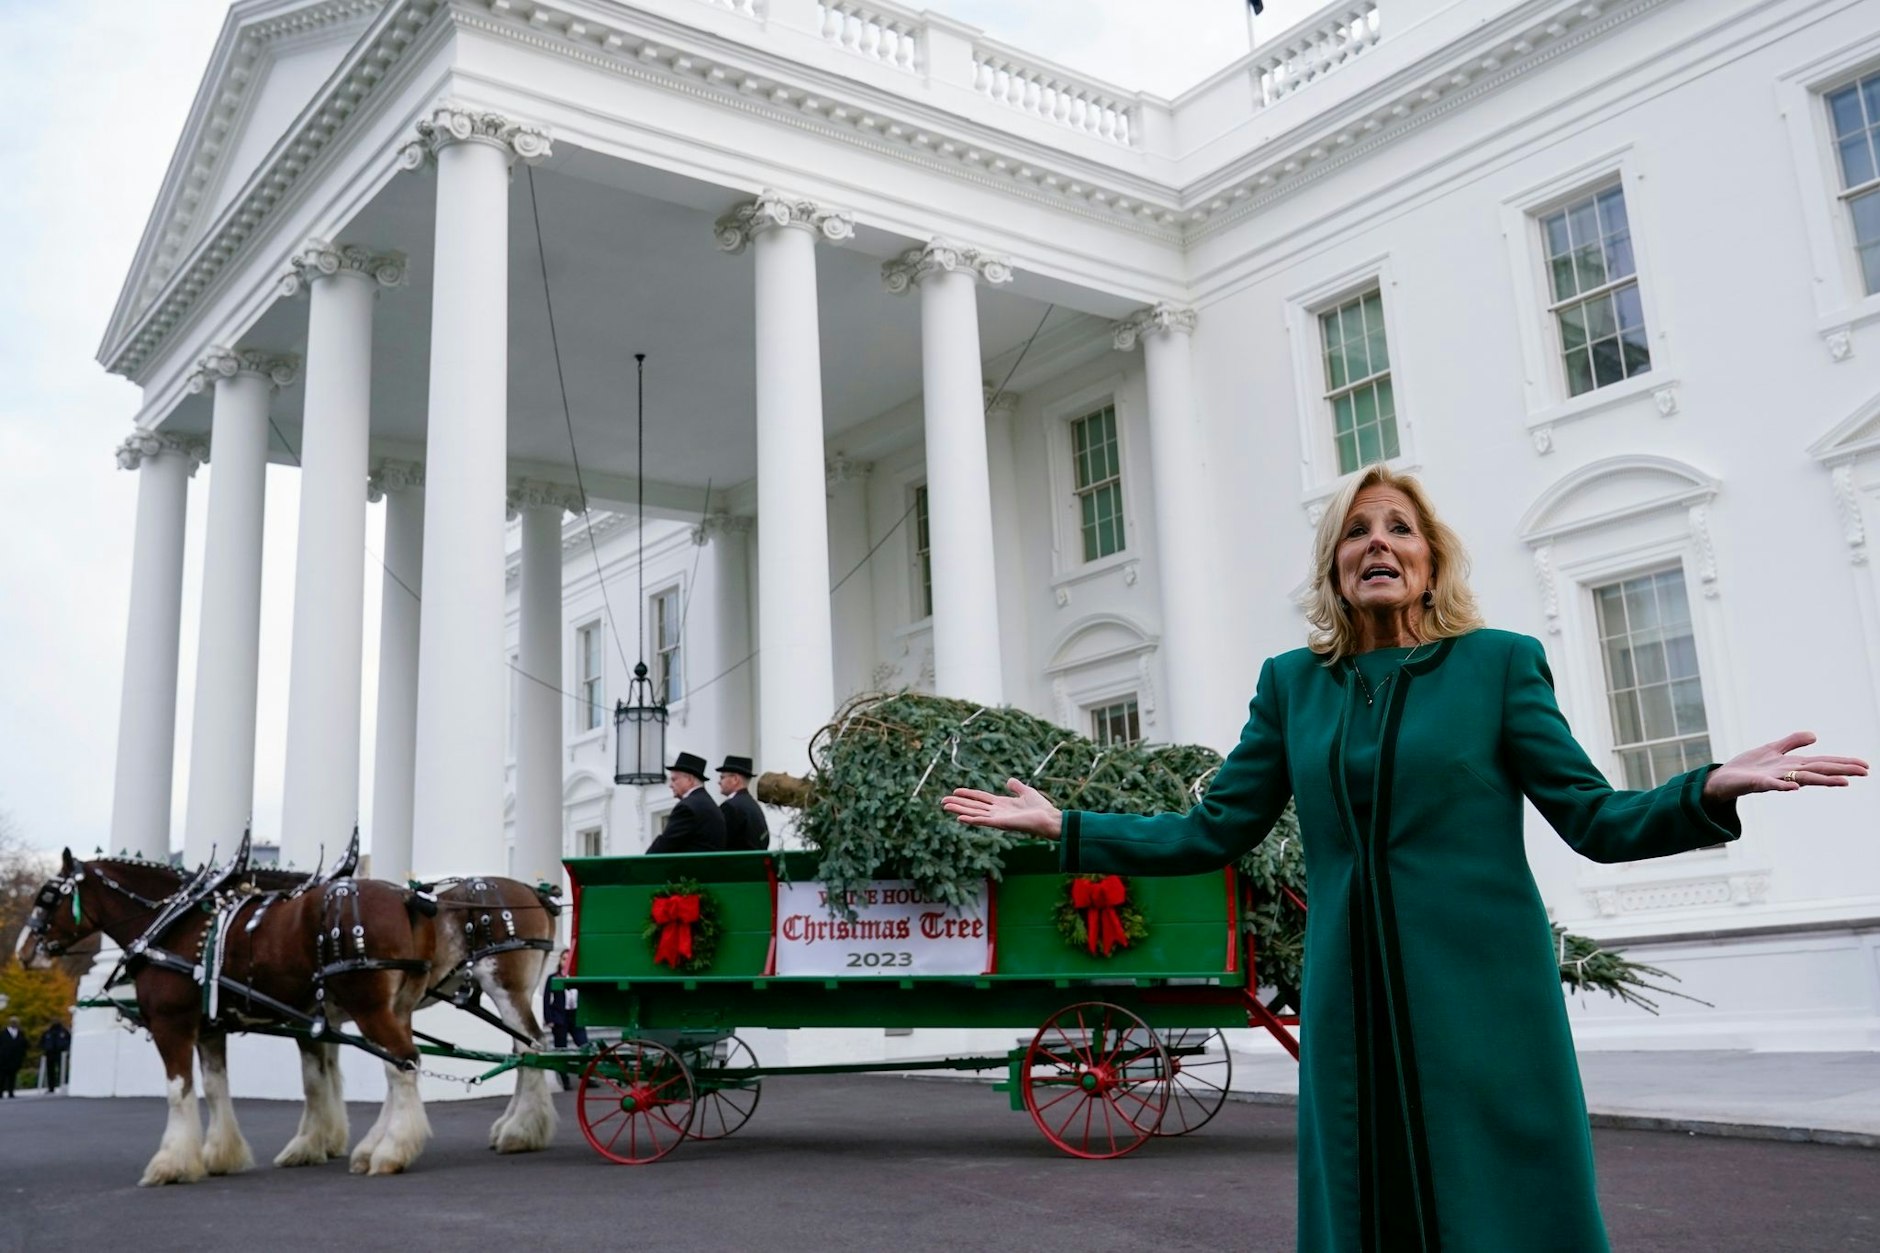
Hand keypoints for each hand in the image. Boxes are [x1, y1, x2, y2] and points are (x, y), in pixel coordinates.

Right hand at [941, 778, 1062, 839]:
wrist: (1049, 819)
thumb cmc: (1041, 808)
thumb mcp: (1026, 792)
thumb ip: (1016, 787)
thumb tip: (1009, 780)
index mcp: (1001, 804)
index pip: (980, 798)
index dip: (968, 794)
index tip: (955, 791)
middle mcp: (997, 812)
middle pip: (973, 806)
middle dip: (958, 803)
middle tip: (943, 801)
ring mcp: (997, 818)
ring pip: (974, 813)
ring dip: (959, 810)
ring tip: (945, 807)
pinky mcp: (1001, 824)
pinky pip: (983, 821)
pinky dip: (971, 819)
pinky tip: (959, 818)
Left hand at [1703, 732, 1868, 802]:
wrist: (1722, 779)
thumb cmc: (1747, 767)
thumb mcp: (1772, 749)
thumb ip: (1793, 742)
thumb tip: (1816, 736)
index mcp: (1792, 765)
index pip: (1823, 763)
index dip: (1843, 763)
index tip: (1865, 766)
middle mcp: (1787, 773)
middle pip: (1818, 770)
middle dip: (1841, 771)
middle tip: (1865, 773)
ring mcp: (1773, 779)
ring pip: (1801, 779)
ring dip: (1822, 780)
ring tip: (1843, 782)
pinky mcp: (1756, 783)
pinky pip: (1771, 785)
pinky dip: (1783, 786)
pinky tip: (1795, 788)